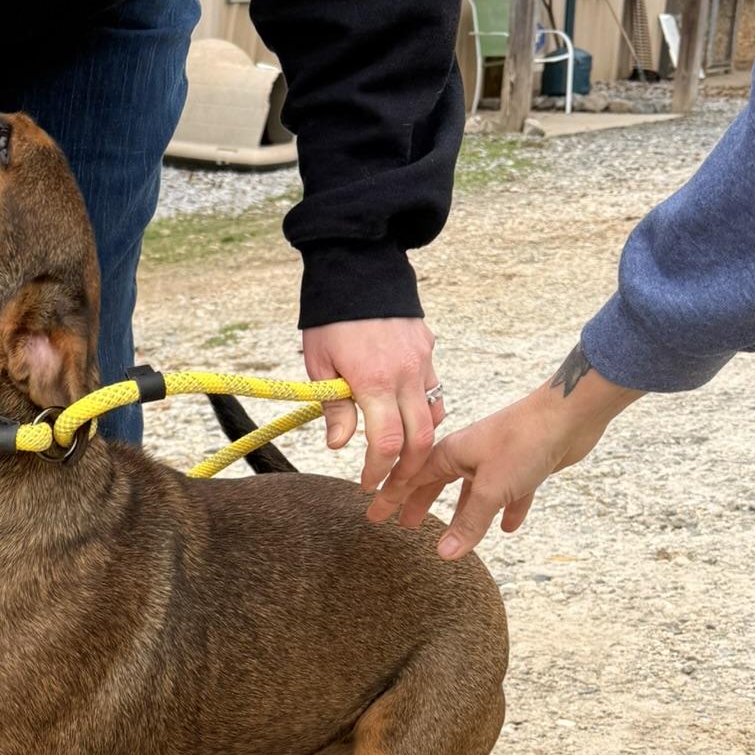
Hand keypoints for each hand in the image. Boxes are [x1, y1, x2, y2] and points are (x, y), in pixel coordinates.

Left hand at [303, 317, 442, 493]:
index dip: (378, 469)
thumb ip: (334, 407)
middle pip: (421, 438)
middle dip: (409, 469)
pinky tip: (411, 422)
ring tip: (404, 460)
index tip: (368, 484)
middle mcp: (406, 374)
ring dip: (422, 443)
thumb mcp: (320, 364)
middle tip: (393, 486)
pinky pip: (435, 391)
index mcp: (374, 381)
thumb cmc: (331, 319)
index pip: (386, 442)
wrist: (358, 268)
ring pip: (435, 415)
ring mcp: (422, 361)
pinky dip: (427, 413)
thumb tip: (339, 445)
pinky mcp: (428, 350)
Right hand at [366, 348, 642, 558]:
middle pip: (438, 483)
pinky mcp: (524, 466)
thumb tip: (444, 553)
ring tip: (451, 533)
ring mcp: (497, 460)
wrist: (571, 413)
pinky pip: (509, 494)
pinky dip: (504, 510)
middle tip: (404, 524)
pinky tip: (507, 527)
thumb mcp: (491, 488)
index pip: (411, 479)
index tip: (374, 515)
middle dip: (421, 503)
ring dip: (462, 512)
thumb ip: (469, 523)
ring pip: (473, 492)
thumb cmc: (524, 441)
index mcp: (452, 453)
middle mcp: (470, 454)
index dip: (392, 498)